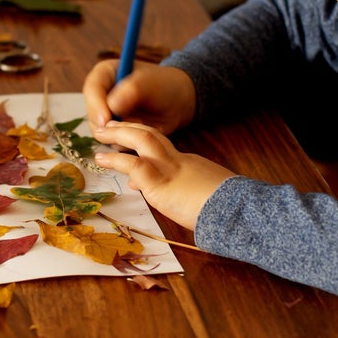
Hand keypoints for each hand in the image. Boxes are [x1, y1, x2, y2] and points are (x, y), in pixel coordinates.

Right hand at [83, 60, 196, 134]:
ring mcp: (107, 114)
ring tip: (141, 126)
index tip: (105, 120)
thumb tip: (112, 106)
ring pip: (100, 131)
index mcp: (105, 74)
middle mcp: (101, 94)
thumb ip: (131, 90)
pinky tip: (141, 133)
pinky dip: (125, 143)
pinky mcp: (114, 131)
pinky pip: (112, 143)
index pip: (92, 89)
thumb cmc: (164, 86)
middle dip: (107, 124)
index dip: (95, 105)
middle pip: (92, 113)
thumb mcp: (150, 83)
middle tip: (126, 128)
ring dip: (118, 135)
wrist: (178, 102)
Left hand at [93, 121, 233, 230]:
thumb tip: (178, 203)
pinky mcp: (162, 184)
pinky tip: (102, 159)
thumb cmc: (230, 211)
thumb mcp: (206, 198)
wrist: (237, 212)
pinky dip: (117, 159)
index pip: (163, 150)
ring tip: (100, 134)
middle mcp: (179, 162)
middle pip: (152, 135)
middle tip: (110, 125)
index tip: (129, 141)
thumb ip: (189, 197)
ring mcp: (170, 170)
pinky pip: (136, 165)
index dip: (144, 144)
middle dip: (129, 128)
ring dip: (119, 135)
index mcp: (190, 166)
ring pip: (143, 140)